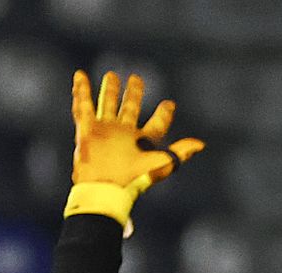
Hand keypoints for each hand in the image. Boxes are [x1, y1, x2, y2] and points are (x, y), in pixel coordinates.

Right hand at [68, 70, 204, 221]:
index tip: (169, 105)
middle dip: (133, 95)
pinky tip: (80, 75)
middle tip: (136, 79)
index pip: (156, 124)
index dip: (163, 115)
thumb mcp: (161, 163)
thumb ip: (180, 152)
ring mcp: (105, 130)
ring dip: (109, 91)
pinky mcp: (87, 129)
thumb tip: (201, 144)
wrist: (105, 188)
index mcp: (142, 142)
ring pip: (107, 105)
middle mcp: (123, 134)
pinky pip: (82, 106)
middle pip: (130, 109)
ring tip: (111, 76)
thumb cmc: (134, 179)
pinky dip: (80, 90)